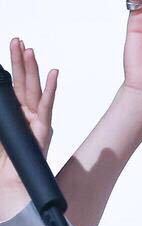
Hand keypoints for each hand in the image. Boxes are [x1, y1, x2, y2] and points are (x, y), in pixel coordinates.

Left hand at [0, 39, 57, 188]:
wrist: (10, 185)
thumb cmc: (3, 164)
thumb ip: (0, 118)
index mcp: (14, 117)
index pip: (11, 88)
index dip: (10, 69)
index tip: (8, 51)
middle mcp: (26, 117)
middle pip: (22, 83)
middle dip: (19, 62)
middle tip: (16, 41)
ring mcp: (36, 122)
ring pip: (32, 90)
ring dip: (30, 68)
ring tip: (27, 49)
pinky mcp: (43, 130)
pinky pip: (46, 105)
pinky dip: (50, 89)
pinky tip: (52, 73)